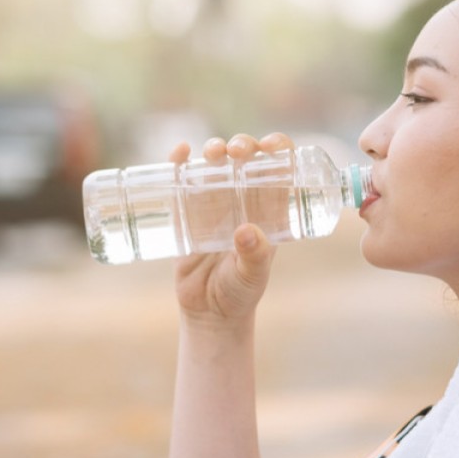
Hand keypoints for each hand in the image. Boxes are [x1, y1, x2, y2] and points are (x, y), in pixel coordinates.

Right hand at [170, 133, 294, 327]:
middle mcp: (243, 201)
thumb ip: (253, 256)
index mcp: (269, 210)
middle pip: (246, 159)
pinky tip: (178, 152)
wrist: (208, 312)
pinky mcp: (187, 212)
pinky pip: (183, 181)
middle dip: (243, 145)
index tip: (269, 146)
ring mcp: (214, 204)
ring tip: (211, 153)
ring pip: (215, 164)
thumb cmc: (240, 293)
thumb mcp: (252, 276)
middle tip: (236, 152)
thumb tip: (247, 232)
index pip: (279, 169)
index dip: (278, 148)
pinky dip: (179, 162)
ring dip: (214, 148)